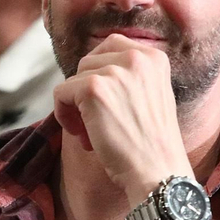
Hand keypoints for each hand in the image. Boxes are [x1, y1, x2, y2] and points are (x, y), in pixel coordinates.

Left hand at [52, 34, 191, 202]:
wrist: (158, 171)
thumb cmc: (152, 144)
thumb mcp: (150, 96)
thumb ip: (128, 78)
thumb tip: (89, 74)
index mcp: (154, 57)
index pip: (111, 47)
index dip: (99, 75)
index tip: (105, 103)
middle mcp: (137, 57)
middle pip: (89, 63)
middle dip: (87, 93)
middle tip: (98, 123)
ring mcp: (114, 71)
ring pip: (74, 79)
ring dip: (76, 107)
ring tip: (92, 134)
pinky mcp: (94, 88)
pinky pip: (61, 93)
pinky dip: (63, 115)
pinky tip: (82, 136)